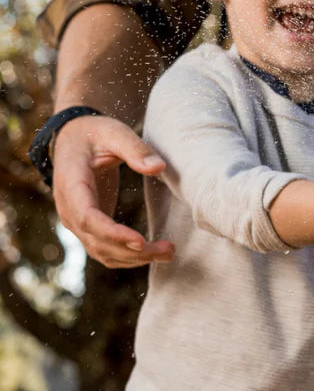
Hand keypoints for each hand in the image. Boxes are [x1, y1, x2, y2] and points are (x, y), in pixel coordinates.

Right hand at [52, 115, 174, 267]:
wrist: (73, 139)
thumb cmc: (95, 133)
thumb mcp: (114, 132)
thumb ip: (135, 149)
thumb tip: (158, 167)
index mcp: (71, 184)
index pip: (87, 217)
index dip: (112, 233)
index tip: (140, 241)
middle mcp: (69, 209)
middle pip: (97, 241)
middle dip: (133, 251)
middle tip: (168, 250)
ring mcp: (77, 220)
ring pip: (101, 251)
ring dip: (134, 258)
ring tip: (168, 253)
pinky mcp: (89, 225)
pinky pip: (104, 249)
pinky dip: (127, 256)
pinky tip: (153, 253)